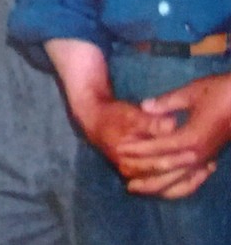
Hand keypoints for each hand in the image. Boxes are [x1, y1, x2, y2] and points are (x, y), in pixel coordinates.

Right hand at [71, 96, 208, 196]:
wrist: (93, 119)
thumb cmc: (112, 115)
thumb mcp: (130, 114)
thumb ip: (149, 122)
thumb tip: (172, 124)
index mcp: (126, 159)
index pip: (158, 165)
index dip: (178, 159)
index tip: (196, 152)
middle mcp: (129, 172)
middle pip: (164, 179)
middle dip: (187, 172)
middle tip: (208, 164)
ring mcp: (133, 177)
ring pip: (165, 187)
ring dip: (186, 180)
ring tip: (205, 169)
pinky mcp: (138, 177)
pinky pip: (161, 187)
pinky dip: (179, 183)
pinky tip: (193, 174)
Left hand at [110, 73, 230, 197]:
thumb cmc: (221, 92)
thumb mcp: (192, 92)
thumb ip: (167, 102)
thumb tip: (144, 106)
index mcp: (192, 137)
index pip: (159, 148)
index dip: (138, 150)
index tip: (119, 151)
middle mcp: (200, 152)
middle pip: (168, 169)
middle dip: (146, 175)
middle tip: (126, 184)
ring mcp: (208, 157)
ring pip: (181, 179)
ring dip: (159, 186)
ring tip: (140, 189)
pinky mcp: (213, 157)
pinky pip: (194, 179)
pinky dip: (180, 186)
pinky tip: (168, 187)